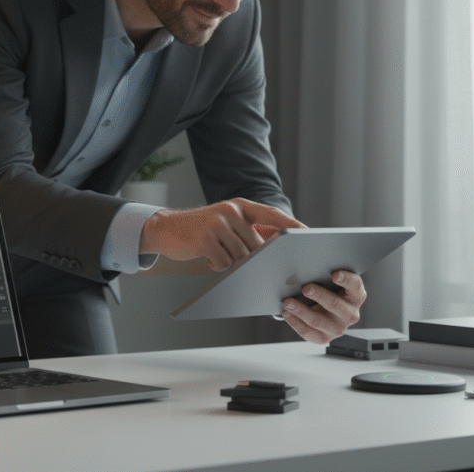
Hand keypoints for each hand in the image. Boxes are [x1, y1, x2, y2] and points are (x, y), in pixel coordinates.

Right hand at [139, 198, 304, 271]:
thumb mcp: (226, 222)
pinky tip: (205, 256)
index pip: (272, 215)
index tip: (308, 234)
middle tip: (238, 259)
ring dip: (229, 262)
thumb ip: (249, 230)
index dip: (291, 225)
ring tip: (214, 252)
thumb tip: (276, 246)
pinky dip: (216, 265)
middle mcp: (231, 211)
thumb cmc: (200, 230)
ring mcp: (218, 223)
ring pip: (241, 257)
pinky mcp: (206, 238)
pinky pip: (223, 263)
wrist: (165, 229)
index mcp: (240, 206)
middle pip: (257, 246)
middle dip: (251, 259)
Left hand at [280, 270, 365, 343]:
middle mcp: (350, 314)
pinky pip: (309, 333)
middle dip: (319, 295)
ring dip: (301, 311)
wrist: (325, 312)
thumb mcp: (331, 284)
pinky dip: (296, 323)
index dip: (346, 279)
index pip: (355, 285)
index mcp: (356, 296)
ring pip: (318, 321)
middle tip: (306, 288)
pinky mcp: (325, 338)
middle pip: (335, 304)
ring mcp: (338, 328)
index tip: (335, 274)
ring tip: (288, 302)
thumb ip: (324, 277)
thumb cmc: (329, 293)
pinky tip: (287, 314)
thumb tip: (305, 271)